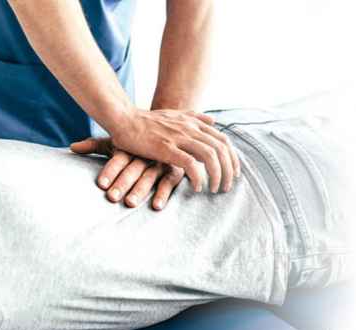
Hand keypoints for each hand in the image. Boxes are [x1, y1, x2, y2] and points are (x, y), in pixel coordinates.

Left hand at [71, 137, 185, 209]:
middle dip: (122, 183)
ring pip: (149, 176)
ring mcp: (161, 161)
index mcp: (131, 146)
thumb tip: (72, 147)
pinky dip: (163, 194)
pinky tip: (156, 206)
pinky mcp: (175, 170)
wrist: (169, 129)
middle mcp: (146, 153)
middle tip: (112, 197)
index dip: (110, 170)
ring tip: (129, 203)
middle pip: (132, 169)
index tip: (101, 183)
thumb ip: (94, 145)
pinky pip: (169, 182)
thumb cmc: (135, 140)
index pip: (119, 158)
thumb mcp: (116, 141)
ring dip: (140, 190)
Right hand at [109, 108, 239, 192]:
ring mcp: (178, 137)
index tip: (232, 174)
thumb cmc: (145, 120)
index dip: (232, 158)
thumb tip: (213, 121)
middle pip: (221, 149)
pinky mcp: (166, 148)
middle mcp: (190, 128)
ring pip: (210, 156)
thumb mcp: (174, 114)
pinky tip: (196, 187)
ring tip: (214, 190)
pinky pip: (190, 164)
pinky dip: (197, 177)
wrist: (123, 118)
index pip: (223, 140)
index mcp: (193, 122)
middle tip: (225, 187)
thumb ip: (194, 117)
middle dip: (228, 170)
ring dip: (216, 175)